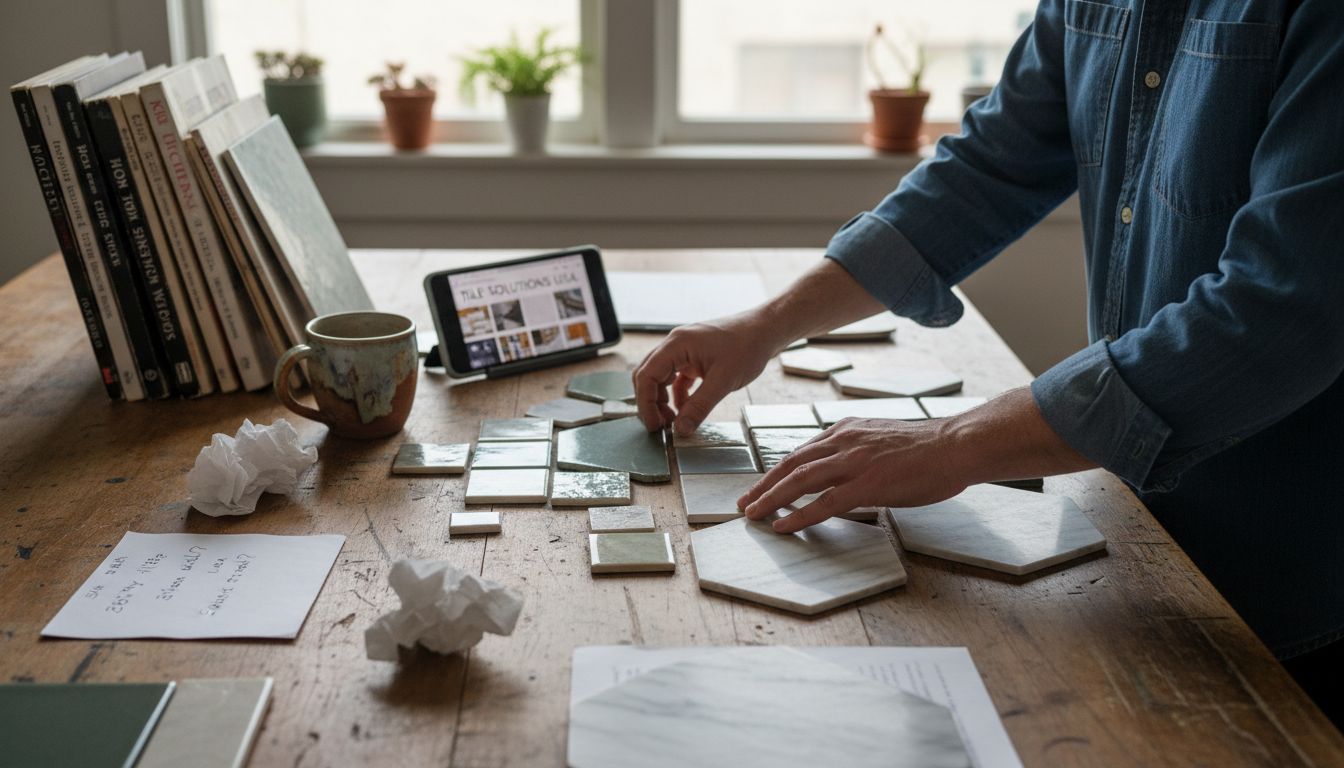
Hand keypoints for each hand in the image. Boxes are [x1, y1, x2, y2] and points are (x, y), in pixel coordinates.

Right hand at [633, 312, 780, 434]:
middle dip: (651, 403)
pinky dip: (678, 394)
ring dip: (663, 400)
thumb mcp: (723, 382)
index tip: (655, 426)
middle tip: (662, 427)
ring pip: (661, 377)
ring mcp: (684, 349)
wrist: (766, 330)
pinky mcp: (694, 356)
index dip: (645, 404)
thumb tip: (681, 430)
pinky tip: (687, 409)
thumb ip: (699, 407)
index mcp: (676, 344)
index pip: (646, 376)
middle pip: (648, 376)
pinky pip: (676, 377)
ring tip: (675, 421)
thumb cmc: (747, 347)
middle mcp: (675, 344)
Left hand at [737, 388, 1096, 533]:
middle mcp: (844, 441)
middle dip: (763, 485)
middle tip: (744, 503)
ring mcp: (854, 461)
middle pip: (791, 464)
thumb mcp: (882, 440)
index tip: (762, 485)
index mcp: (847, 430)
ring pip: (799, 480)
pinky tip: (783, 526)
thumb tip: (841, 472)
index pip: (802, 452)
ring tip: (752, 515)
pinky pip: (824, 502)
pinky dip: (799, 514)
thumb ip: (857, 451)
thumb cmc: (928, 448)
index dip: (778, 471)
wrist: (956, 445)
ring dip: (771, 499)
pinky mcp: (868, 483)